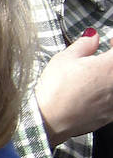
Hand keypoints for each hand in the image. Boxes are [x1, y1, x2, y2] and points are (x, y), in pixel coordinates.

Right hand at [35, 28, 112, 145]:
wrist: (49, 121)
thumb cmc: (55, 90)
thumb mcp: (64, 59)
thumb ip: (84, 45)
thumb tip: (93, 37)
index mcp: (110, 66)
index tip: (110, 43)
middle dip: (111, 63)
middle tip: (103, 60)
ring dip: (109, 78)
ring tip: (96, 78)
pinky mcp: (111, 114)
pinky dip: (107, 94)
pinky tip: (94, 94)